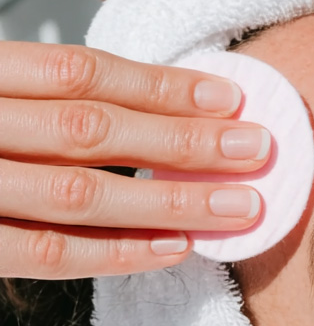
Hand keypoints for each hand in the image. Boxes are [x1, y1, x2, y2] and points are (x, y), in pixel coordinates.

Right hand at [0, 41, 280, 278]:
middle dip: (183, 141)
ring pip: (80, 194)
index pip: (78, 73)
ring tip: (240, 206)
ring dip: (170, 201)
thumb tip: (157, 111)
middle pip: (91, 129)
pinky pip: (50, 252)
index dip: (159, 86)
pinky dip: (117, 251)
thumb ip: (44, 100)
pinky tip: (176, 246)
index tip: (229, 98)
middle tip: (257, 150)